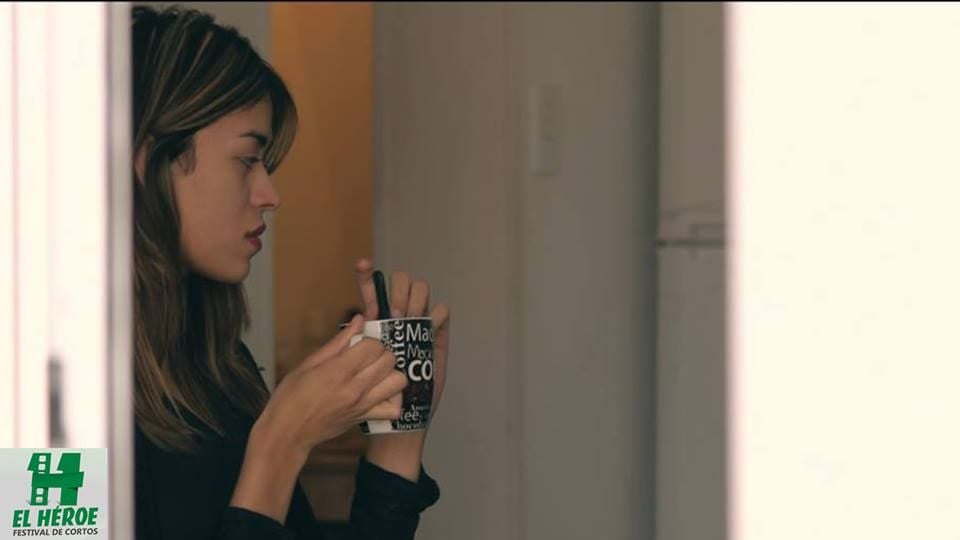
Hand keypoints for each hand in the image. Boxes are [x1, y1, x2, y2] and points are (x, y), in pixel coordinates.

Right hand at [252, 315, 408, 460]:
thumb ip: (338, 342)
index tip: (360, 343)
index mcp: (338, 371)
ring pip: (398, 382)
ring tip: (376, 372)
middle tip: (368, 355)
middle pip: (389, 360)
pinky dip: (393, 400)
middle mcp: (355, 388)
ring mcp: (362, 405)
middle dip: (382, 352)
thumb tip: (358, 320)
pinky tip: (380, 393)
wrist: (287, 433)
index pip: (374, 346)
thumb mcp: (309, 363)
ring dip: (391, 373)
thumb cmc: (291, 398)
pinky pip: (394, 410)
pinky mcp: (365, 419)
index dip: (370, 340)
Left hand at [354, 258, 449, 420]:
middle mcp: (399, 319)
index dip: (366, 276)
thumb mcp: (353, 367)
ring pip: (421, 292)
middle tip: (396, 315)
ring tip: (410, 321)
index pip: (371, 292)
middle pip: (402, 284)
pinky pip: (441, 313)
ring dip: (416, 300)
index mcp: (377, 322)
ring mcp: (419, 325)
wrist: (401, 415)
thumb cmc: (375, 391)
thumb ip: (350, 343)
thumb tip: (361, 317)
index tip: (363, 264)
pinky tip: (430, 325)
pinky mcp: (437, 336)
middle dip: (399, 292)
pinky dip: (437, 314)